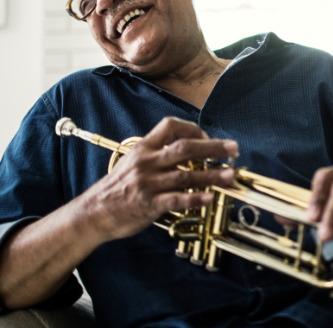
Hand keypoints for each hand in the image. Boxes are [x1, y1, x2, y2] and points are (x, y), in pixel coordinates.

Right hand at [82, 117, 237, 241]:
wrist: (93, 213)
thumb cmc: (117, 187)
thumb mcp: (132, 162)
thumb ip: (156, 154)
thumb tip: (187, 150)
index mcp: (144, 148)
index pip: (170, 126)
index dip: (193, 129)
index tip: (208, 137)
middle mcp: (147, 162)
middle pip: (185, 148)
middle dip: (213, 148)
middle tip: (233, 149)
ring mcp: (148, 183)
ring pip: (186, 175)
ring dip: (212, 175)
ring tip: (230, 175)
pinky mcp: (148, 204)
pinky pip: (176, 199)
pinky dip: (195, 198)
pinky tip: (210, 198)